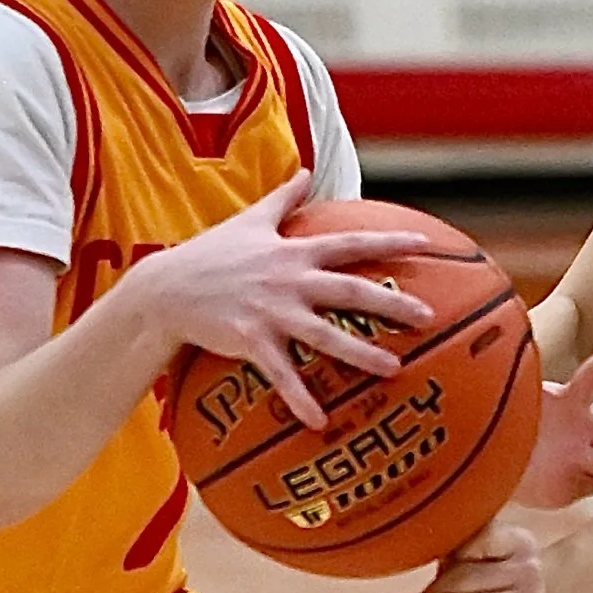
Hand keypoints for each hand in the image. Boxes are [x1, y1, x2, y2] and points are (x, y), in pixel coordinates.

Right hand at [146, 171, 435, 429]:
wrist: (165, 289)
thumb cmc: (209, 254)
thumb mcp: (248, 220)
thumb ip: (283, 198)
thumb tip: (305, 169)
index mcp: (293, 252)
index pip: (351, 242)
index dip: (389, 241)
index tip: (426, 244)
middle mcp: (289, 279)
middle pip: (350, 289)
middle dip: (391, 301)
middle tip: (428, 315)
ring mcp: (271, 311)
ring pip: (325, 333)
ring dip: (361, 352)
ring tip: (395, 369)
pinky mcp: (250, 341)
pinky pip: (282, 374)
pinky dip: (301, 399)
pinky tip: (321, 423)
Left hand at [397, 519, 545, 592]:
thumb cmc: (506, 571)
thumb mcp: (493, 550)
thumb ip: (459, 547)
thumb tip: (410, 547)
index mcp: (518, 541)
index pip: (474, 541)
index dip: (446, 552)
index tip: (419, 559)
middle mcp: (528, 569)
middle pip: (467, 578)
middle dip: (431, 590)